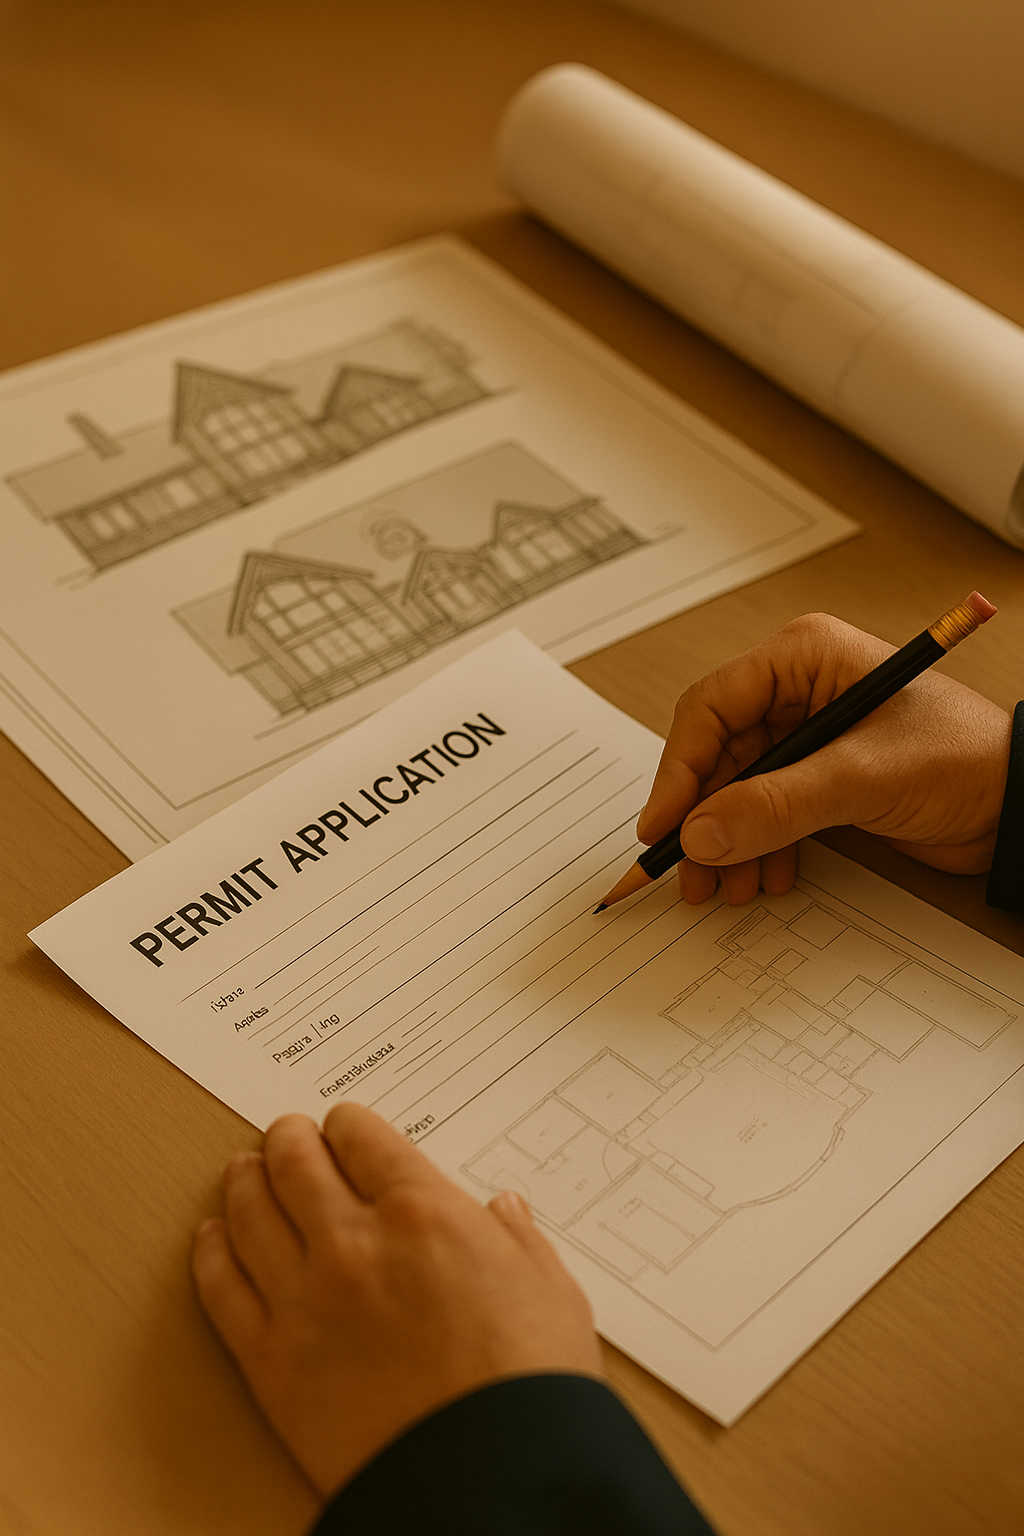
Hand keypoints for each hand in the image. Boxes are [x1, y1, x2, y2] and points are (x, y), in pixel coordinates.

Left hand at [192, 1104, 601, 1497]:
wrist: (489, 1480)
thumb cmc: (530, 1388)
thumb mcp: (552, 1292)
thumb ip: (520, 1242)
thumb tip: (503, 1214)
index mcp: (423, 1213)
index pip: (362, 1136)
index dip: (348, 1125)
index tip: (345, 1129)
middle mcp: (354, 1242)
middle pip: (295, 1161)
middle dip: (289, 1138)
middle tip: (287, 1135)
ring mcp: (304, 1299)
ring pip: (250, 1212)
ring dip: (244, 1182)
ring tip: (243, 1171)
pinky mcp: (270, 1361)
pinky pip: (221, 1288)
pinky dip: (211, 1251)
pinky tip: (213, 1238)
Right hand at [636, 612, 1011, 905]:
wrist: (1021, 806)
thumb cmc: (965, 759)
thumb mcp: (863, 779)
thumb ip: (776, 805)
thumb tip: (701, 833)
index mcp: (804, 658)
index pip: (712, 707)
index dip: (680, 769)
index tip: (666, 825)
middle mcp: (799, 690)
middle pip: (717, 753)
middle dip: (704, 816)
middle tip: (691, 871)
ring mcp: (809, 735)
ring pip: (737, 788)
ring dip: (729, 840)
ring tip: (730, 887)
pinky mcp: (821, 776)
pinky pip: (766, 809)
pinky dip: (759, 846)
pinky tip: (768, 876)